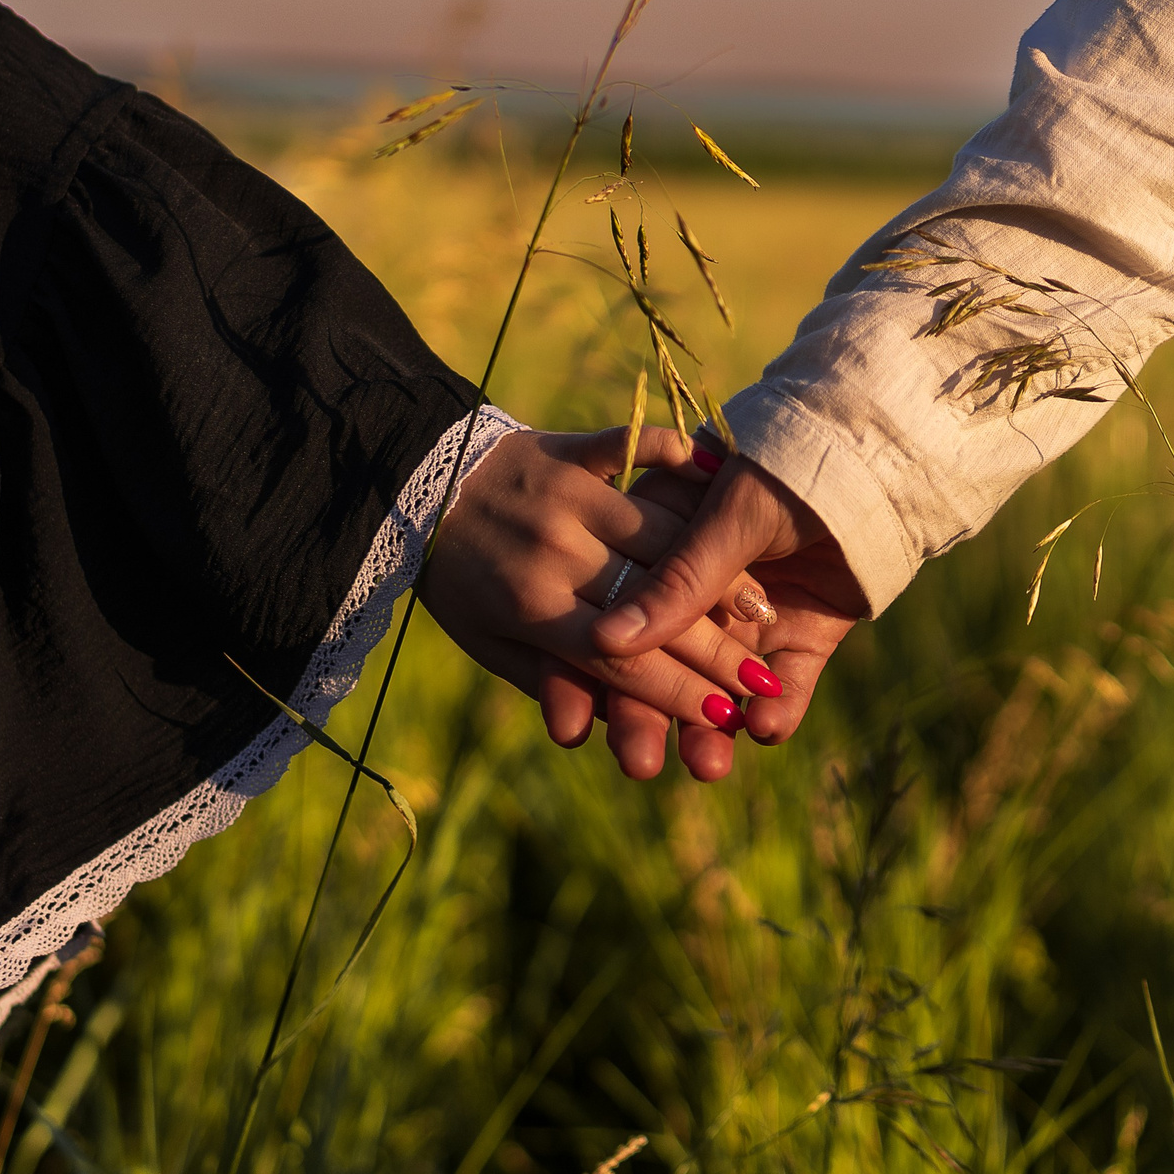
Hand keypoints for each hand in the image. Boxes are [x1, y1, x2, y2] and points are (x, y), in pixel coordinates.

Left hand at [420, 427, 781, 779]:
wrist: (408, 486)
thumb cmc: (456, 577)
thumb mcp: (487, 643)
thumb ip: (548, 675)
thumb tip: (596, 726)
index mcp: (533, 609)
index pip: (623, 662)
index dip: (681, 693)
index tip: (730, 716)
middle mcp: (557, 554)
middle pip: (656, 608)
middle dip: (718, 651)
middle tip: (765, 679)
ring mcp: (569, 497)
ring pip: (663, 536)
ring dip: (717, 569)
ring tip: (762, 607)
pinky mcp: (572, 449)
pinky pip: (633, 447)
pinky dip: (673, 455)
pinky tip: (714, 472)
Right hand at [592, 444, 865, 750]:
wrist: (878, 457)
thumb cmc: (791, 466)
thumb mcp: (727, 517)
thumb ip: (676, 580)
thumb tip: (609, 643)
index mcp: (657, 552)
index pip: (609, 623)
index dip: (582, 676)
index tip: (566, 728)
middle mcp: (698, 595)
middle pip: (659, 670)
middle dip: (645, 721)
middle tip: (639, 764)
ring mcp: (749, 621)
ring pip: (719, 691)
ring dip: (709, 733)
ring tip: (708, 766)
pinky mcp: (802, 640)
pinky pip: (785, 689)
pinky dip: (776, 714)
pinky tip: (766, 728)